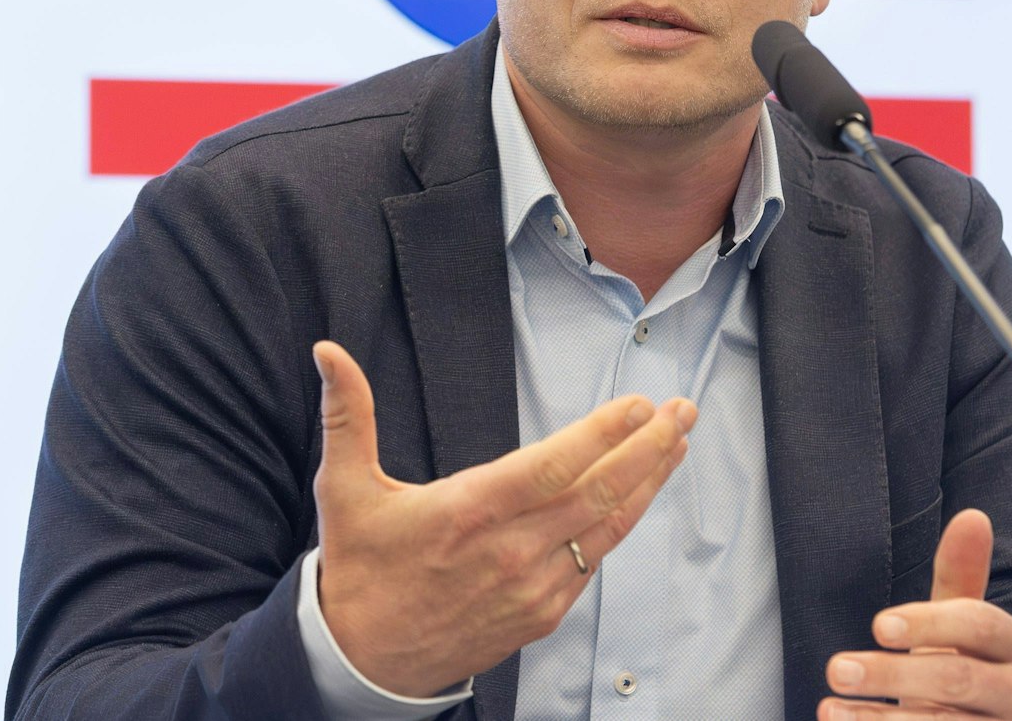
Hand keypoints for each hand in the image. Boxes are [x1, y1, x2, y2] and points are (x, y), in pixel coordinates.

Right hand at [310, 340, 695, 697]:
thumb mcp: (345, 487)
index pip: (554, 467)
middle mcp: (509, 551)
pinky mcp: (541, 615)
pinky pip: (594, 564)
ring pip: (606, 529)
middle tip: (683, 412)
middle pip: (597, 493)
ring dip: (648, 483)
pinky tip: (639, 494)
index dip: (603, 435)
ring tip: (678, 444)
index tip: (640, 405)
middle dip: (648, 449)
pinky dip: (622, 525)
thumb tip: (328, 351)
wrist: (362, 660)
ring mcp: (531, 587)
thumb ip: (348, 415)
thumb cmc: (359, 566)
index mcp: (468, 511)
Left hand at [820, 509, 1011, 719]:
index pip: (978, 624)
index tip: (877, 626)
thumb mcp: (960, 623)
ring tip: (831, 706)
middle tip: (835, 669)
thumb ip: (962, 574)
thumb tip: (973, 515)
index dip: (927, 623)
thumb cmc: (962, 667)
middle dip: (892, 674)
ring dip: (882, 717)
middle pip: (958, 678)